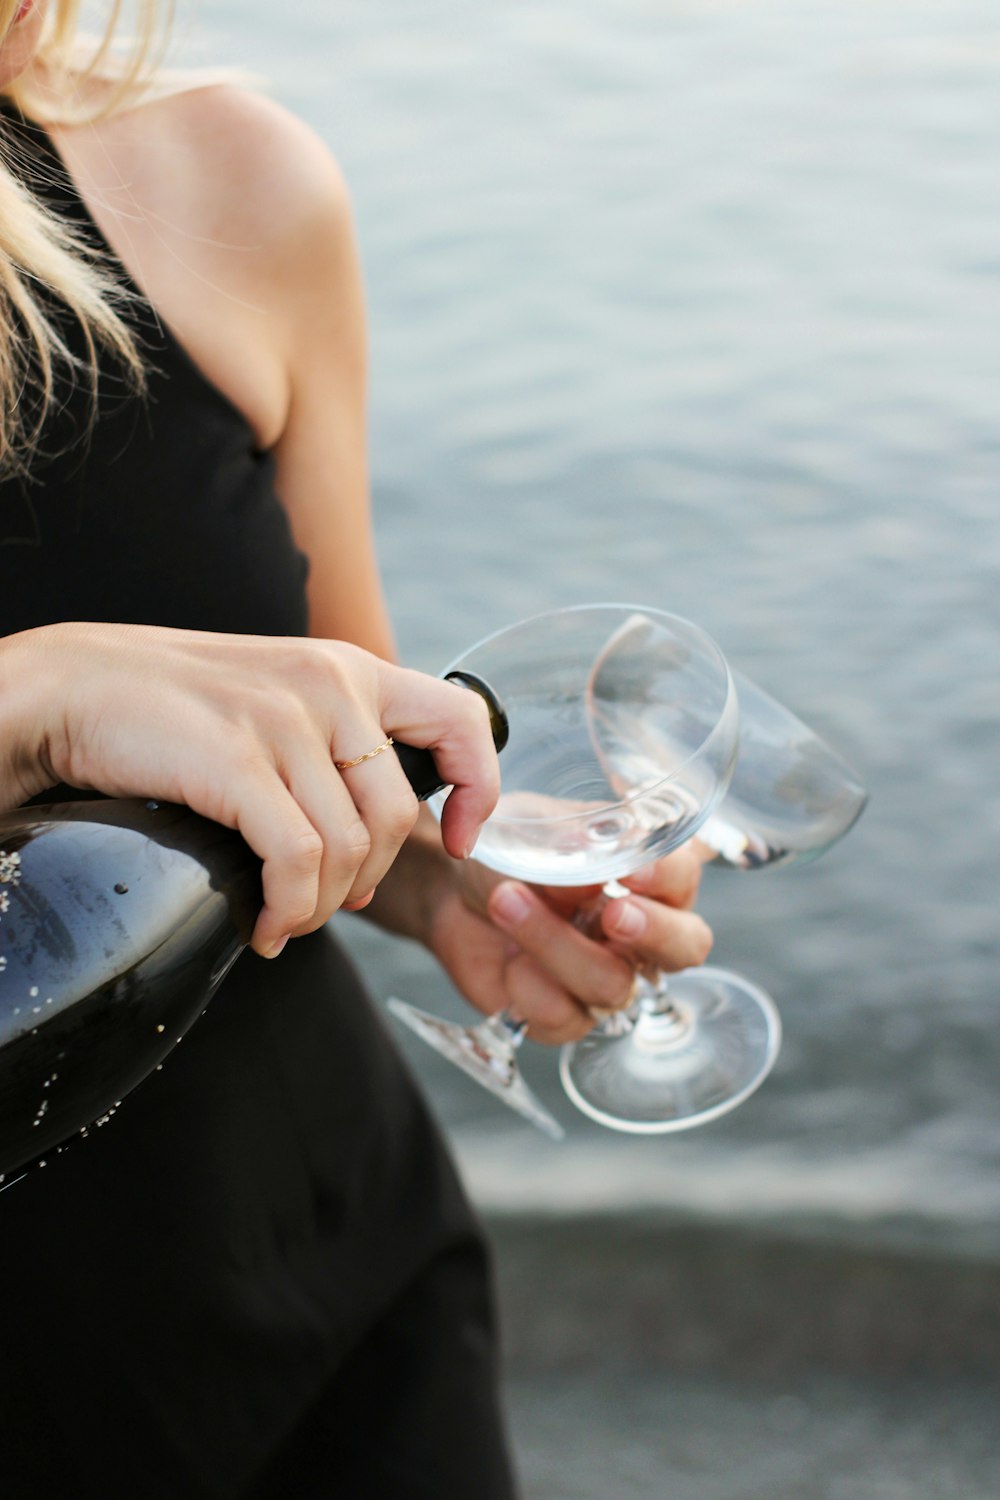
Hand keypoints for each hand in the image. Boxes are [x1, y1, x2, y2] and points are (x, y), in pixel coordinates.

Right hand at [0, 622, 499, 956]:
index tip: (454, 838)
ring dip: (321, 908)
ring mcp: (285, 721)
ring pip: (349, 848)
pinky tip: (264, 927)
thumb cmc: (175, 708)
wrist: (76, 686)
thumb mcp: (277, 700)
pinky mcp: (238, 762)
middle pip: (395, 816)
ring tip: (285, 923)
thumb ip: (333, 750)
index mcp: (351, 669)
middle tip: (323, 906)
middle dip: (366, 880)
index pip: (463, 720)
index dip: (478, 787)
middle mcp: (331, 687)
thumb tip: (370, 857)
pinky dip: (288, 911)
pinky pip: (297, 862)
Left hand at [426, 843, 712, 1044]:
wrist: (455, 892)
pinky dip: (527, 985)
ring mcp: (605, 979)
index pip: (682, 879)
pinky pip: (563, 1018)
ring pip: (611, 985)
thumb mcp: (536, 836)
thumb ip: (569, 852)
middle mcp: (638, 935)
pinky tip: (508, 962)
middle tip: (613, 913)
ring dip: (554, 944)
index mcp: (647, 880)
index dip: (667, 878)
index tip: (633, 871)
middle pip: (684, 949)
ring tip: (506, 902)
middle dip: (653, 932)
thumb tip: (591, 879)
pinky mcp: (566, 1017)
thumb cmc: (511, 858)